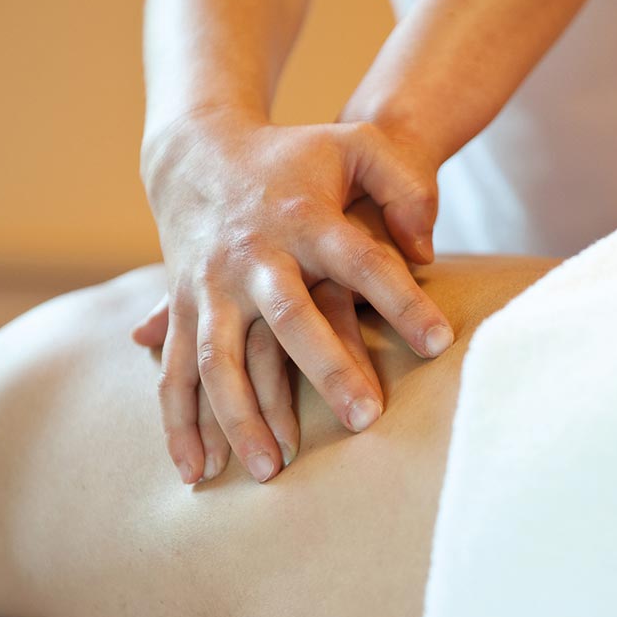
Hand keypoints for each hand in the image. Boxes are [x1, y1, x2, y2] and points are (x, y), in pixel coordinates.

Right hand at [137, 107, 452, 483]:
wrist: (198, 149)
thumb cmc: (296, 156)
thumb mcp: (356, 145)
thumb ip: (404, 184)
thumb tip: (426, 249)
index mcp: (304, 219)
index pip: (364, 261)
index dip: (403, 299)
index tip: (441, 343)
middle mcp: (254, 255)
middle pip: (293, 317)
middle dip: (328, 370)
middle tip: (367, 420)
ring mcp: (210, 285)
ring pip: (221, 358)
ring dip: (243, 416)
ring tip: (275, 470)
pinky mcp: (180, 308)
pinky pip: (175, 372)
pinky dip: (181, 423)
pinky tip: (196, 472)